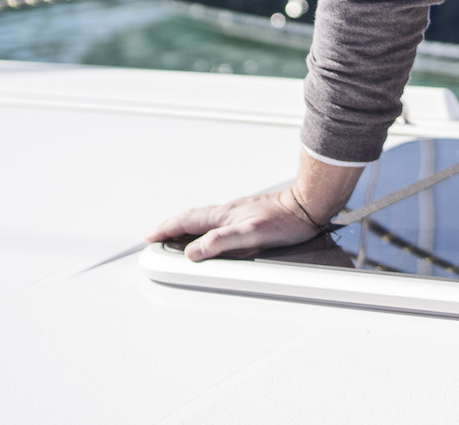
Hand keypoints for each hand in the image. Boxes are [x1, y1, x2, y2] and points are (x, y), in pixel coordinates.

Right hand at [145, 186, 325, 261]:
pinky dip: (207, 230)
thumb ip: (220, 242)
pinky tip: (213, 236)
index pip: (186, 222)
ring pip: (205, 222)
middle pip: (192, 220)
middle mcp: (228, 212)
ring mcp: (238, 213)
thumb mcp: (250, 234)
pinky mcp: (250, 216)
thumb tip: (192, 252)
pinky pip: (219, 224)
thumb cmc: (285, 221)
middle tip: (158, 239)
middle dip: (172, 230)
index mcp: (223, 215)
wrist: (308, 207)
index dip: (166, 230)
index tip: (151, 237)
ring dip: (188, 230)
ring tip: (178, 240)